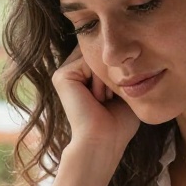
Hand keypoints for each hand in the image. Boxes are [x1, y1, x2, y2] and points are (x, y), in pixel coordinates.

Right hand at [52, 47, 139, 162]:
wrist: (104, 141)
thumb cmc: (119, 123)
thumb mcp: (124, 88)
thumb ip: (121, 67)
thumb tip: (124, 45)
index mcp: (84, 75)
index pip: (106, 54)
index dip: (120, 69)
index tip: (119, 96)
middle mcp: (72, 71)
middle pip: (101, 51)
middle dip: (113, 71)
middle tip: (111, 99)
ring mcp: (64, 72)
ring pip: (96, 54)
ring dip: (107, 76)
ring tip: (104, 100)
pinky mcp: (61, 75)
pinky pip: (88, 60)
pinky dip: (99, 79)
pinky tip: (96, 99)